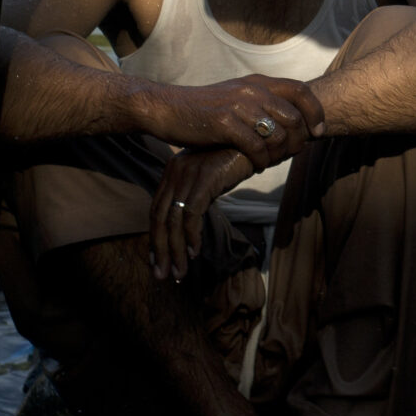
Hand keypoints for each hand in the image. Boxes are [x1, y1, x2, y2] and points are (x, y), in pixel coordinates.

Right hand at [136, 75, 324, 170]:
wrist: (166, 108)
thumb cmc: (203, 109)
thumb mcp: (236, 97)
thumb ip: (261, 102)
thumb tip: (291, 120)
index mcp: (257, 82)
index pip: (301, 90)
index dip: (315, 111)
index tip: (318, 131)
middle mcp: (252, 90)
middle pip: (294, 117)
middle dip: (299, 140)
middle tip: (293, 154)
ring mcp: (239, 106)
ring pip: (278, 134)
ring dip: (280, 154)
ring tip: (272, 162)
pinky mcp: (224, 124)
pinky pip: (257, 147)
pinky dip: (262, 161)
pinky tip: (257, 167)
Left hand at [148, 148, 252, 280]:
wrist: (260, 140)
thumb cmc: (238, 160)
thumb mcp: (211, 178)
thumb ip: (196, 195)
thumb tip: (188, 223)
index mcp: (173, 171)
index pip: (156, 210)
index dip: (155, 238)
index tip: (158, 261)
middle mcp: (175, 171)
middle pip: (160, 218)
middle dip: (160, 250)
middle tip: (163, 275)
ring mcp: (189, 174)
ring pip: (174, 221)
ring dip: (176, 251)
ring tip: (180, 272)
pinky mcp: (204, 178)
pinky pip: (192, 214)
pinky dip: (192, 236)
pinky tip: (196, 252)